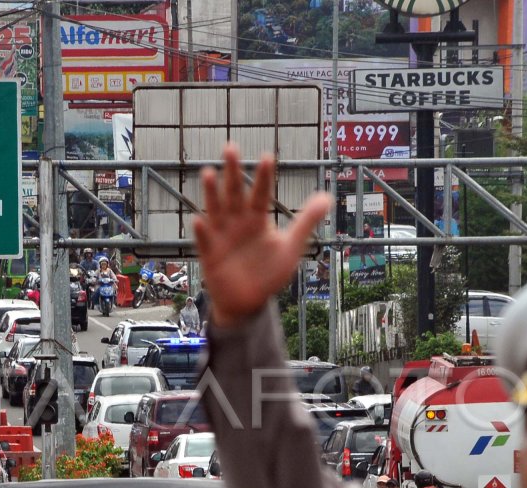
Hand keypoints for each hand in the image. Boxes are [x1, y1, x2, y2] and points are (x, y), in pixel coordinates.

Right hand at [194, 143, 330, 327]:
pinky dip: (202, 231)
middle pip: (234, 193)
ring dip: (211, 193)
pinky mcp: (210, 255)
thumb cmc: (268, 272)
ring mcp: (222, 237)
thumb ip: (306, 221)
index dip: (263, 177)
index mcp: (257, 220)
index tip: (267, 156)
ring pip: (216, 210)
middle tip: (230, 147)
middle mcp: (237, 223)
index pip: (260, 193)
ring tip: (208, 173)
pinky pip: (205, 241)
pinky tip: (199, 220)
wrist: (248, 302)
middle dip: (232, 171)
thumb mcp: (291, 247)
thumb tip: (327, 197)